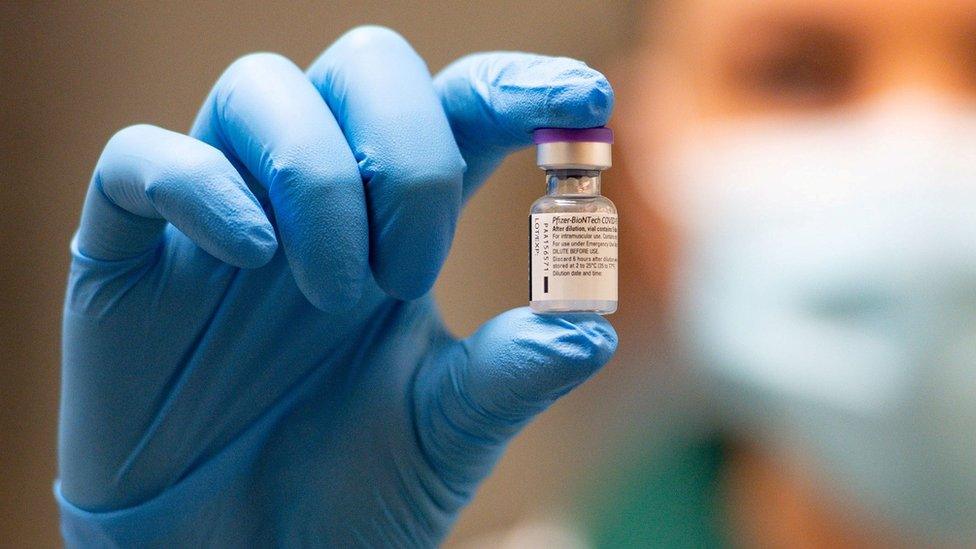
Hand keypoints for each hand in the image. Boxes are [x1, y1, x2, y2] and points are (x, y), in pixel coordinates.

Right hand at [58, 26, 615, 546]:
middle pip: (365, 67)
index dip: (517, 86)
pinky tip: (249, 256)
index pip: (457, 110)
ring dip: (320, 179)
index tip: (581, 99)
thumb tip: (590, 328)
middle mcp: (314, 200)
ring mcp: (220, 217)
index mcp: (397, 226)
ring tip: (338, 293)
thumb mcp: (449, 433)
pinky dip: (200, 185)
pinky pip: (140, 162)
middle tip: (412, 270)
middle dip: (409, 149)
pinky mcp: (127, 254)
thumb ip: (513, 373)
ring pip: (260, 91)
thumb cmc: (348, 491)